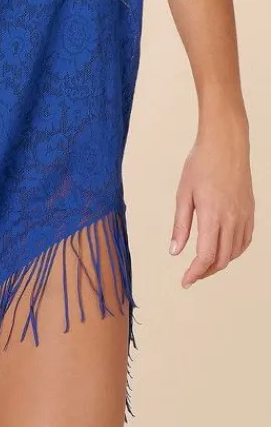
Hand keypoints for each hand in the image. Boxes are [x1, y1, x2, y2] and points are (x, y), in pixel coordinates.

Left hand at [170, 115, 253, 287]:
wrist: (226, 145)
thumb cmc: (200, 166)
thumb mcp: (183, 195)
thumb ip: (180, 225)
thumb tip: (175, 252)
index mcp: (212, 216)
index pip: (205, 256)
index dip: (194, 273)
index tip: (184, 282)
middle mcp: (232, 219)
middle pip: (221, 259)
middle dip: (205, 272)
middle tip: (191, 276)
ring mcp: (244, 216)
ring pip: (235, 252)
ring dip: (219, 263)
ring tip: (203, 265)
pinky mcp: (250, 211)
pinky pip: (245, 240)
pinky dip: (233, 251)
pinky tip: (222, 250)